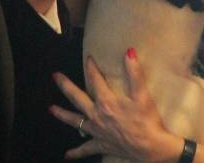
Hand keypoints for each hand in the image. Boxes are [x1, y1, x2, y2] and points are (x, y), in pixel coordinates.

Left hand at [50, 50, 182, 160]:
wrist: (152, 148)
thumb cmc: (148, 122)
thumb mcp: (142, 96)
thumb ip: (135, 73)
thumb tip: (129, 52)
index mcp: (106, 102)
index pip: (95, 79)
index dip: (91, 67)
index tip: (88, 58)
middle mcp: (97, 115)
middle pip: (77, 97)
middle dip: (65, 86)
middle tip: (55, 76)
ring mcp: (96, 131)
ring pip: (74, 121)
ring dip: (62, 114)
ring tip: (51, 109)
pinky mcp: (101, 144)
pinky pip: (85, 149)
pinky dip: (76, 152)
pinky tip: (67, 155)